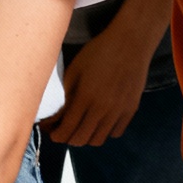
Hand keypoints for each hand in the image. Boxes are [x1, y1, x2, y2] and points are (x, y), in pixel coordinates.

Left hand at [44, 23, 158, 146]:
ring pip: (98, 140)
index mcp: (86, 97)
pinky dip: (104, 132)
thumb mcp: (75, 69)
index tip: (50, 132)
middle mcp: (103, 109)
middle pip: (81, 139)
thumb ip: (65, 95)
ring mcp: (119, 111)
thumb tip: (55, 116)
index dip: (56, 135)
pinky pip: (115, 133)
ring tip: (79, 126)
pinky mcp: (131, 110)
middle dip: (67, 138)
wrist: (130, 43)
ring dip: (85, 137)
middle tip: (61, 130)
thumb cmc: (98, 52)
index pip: (67, 129)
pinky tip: (98, 121)